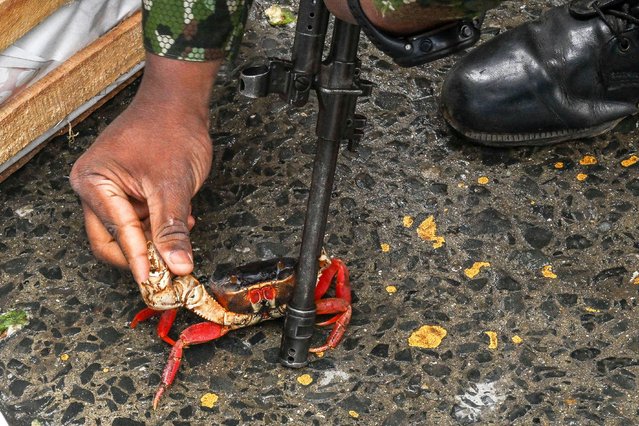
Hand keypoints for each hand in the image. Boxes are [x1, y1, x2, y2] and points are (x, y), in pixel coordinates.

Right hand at [70, 54, 220, 282]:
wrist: (181, 102)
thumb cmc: (171, 130)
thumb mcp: (173, 185)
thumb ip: (173, 228)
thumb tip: (177, 265)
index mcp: (93, 183)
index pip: (114, 234)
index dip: (137, 260)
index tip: (154, 281)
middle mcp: (95, 188)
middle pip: (112, 240)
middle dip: (144, 253)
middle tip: (170, 265)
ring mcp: (111, 190)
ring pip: (131, 232)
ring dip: (157, 237)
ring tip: (183, 227)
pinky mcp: (128, 190)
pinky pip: (142, 220)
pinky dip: (161, 225)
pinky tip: (182, 218)